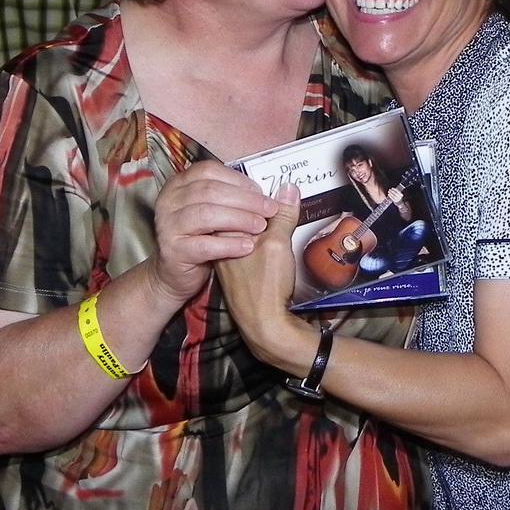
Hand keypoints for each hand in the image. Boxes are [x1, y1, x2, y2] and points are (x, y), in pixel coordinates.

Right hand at [150, 162, 278, 304]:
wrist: (175, 275)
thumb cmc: (200, 239)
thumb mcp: (215, 213)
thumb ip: (236, 199)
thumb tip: (280, 190)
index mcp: (179, 184)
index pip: (209, 171)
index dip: (238, 180)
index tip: (260, 191)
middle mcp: (169, 201)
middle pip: (210, 191)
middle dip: (245, 200)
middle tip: (269, 209)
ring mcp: (168, 225)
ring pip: (206, 214)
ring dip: (239, 219)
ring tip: (261, 227)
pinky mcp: (173, 250)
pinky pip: (204, 245)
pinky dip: (229, 244)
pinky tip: (247, 246)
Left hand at [215, 187, 317, 371]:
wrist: (264, 327)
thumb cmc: (266, 284)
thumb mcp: (278, 244)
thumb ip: (282, 216)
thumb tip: (288, 187)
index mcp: (224, 233)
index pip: (229, 200)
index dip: (250, 188)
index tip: (273, 183)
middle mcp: (221, 244)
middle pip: (235, 212)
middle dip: (256, 203)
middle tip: (283, 196)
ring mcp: (230, 258)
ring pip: (243, 229)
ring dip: (262, 220)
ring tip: (284, 215)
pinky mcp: (240, 271)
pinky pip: (248, 244)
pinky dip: (262, 237)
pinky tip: (279, 239)